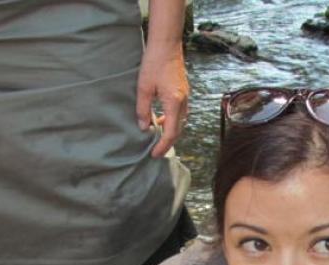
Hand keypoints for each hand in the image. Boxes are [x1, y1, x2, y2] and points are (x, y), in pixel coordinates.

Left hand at [136, 43, 188, 157]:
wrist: (166, 45)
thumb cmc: (154, 63)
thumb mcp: (143, 88)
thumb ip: (143, 110)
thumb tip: (143, 128)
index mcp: (174, 103)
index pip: (170, 133)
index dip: (162, 146)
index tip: (154, 154)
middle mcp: (183, 102)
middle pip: (178, 130)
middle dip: (167, 142)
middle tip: (155, 151)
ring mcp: (185, 97)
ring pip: (180, 122)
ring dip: (169, 131)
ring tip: (156, 136)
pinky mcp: (184, 92)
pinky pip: (180, 113)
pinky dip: (171, 121)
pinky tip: (160, 119)